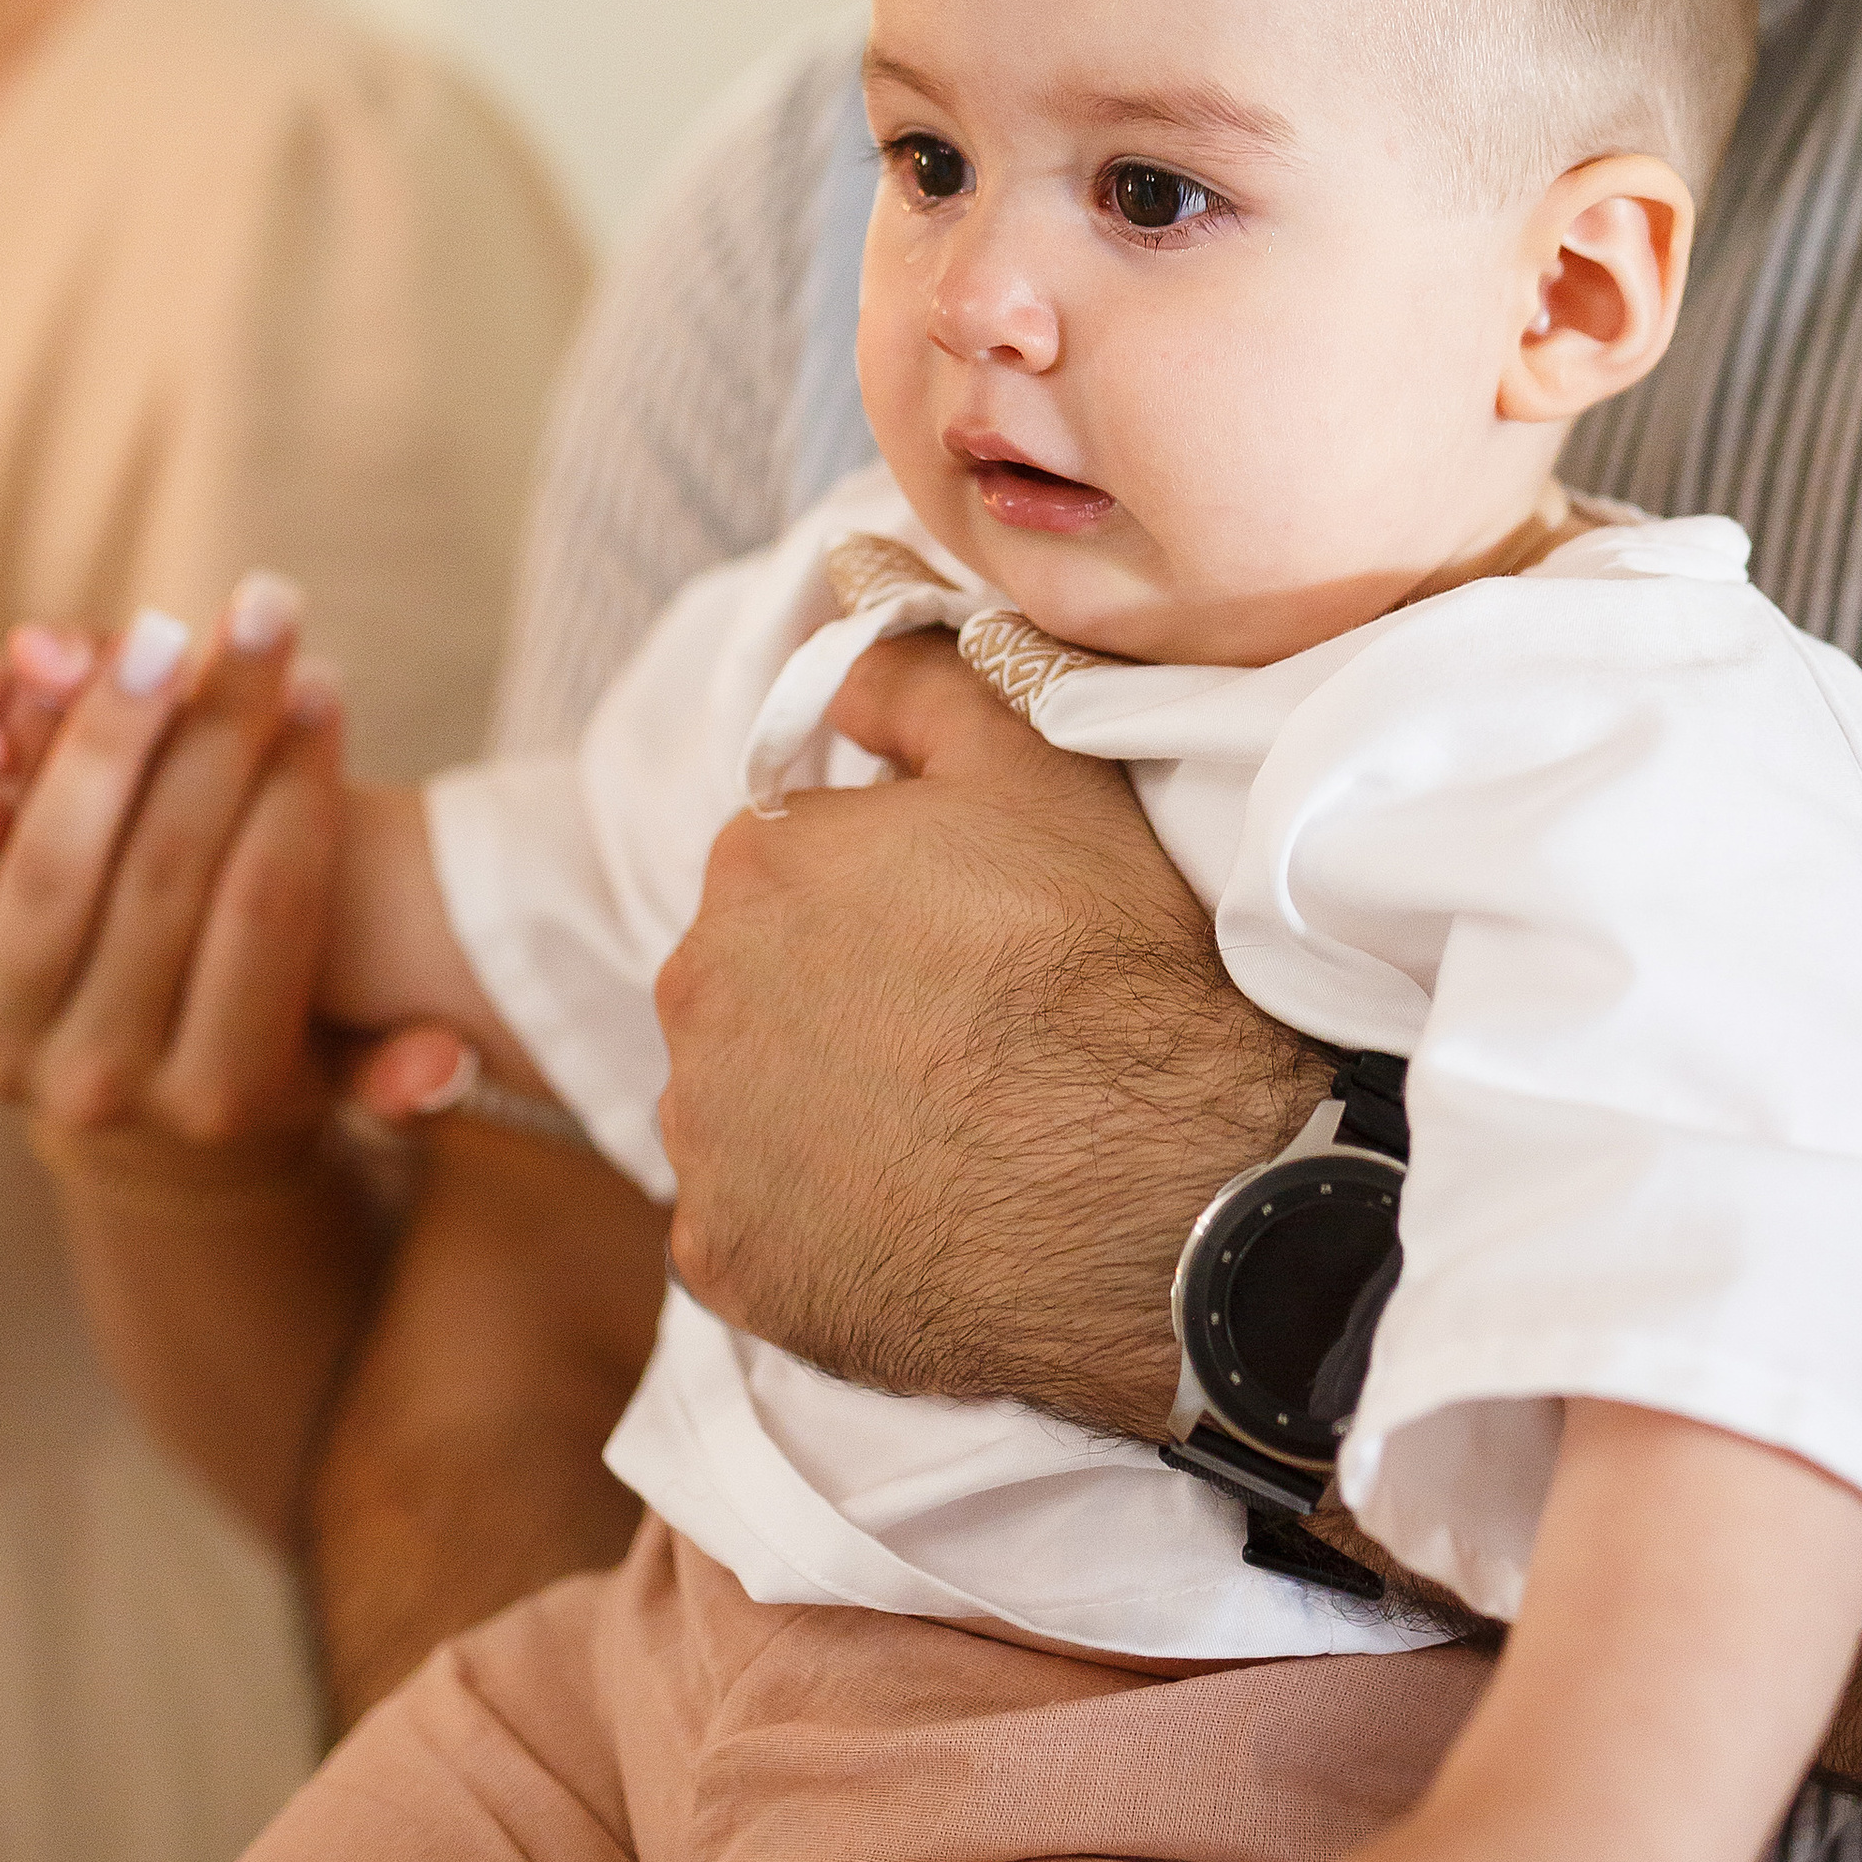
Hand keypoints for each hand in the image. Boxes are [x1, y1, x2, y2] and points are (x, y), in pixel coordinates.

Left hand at [0, 584, 468, 1140]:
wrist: (122, 1083)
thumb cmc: (261, 1035)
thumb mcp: (342, 1070)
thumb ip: (402, 1071)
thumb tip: (446, 1057)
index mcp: (220, 1101)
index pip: (265, 911)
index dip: (296, 787)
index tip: (324, 685)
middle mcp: (101, 1087)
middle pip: (162, 873)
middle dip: (218, 727)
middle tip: (263, 612)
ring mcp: (2, 1047)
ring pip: (57, 858)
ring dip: (114, 729)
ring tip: (171, 632)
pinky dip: (23, 762)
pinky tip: (77, 678)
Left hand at [654, 625, 1316, 1426]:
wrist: (1167, 1195)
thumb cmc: (1109, 969)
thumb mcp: (1039, 770)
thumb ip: (919, 677)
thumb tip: (839, 599)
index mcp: (757, 867)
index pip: (786, 863)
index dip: (879, 898)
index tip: (963, 939)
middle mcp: (694, 995)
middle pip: (749, 982)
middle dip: (832, 998)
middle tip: (962, 1033)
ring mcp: (703, 1140)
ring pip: (742, 1103)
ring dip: (816, 1110)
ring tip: (948, 1128)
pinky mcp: (724, 1262)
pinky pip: (749, 1226)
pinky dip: (812, 1223)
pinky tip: (915, 1216)